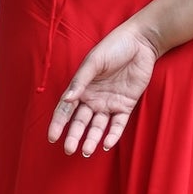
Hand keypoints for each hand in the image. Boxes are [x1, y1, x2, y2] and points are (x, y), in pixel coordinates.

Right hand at [47, 21, 158, 157]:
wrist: (141, 42)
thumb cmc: (114, 46)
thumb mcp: (94, 61)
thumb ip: (81, 80)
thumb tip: (67, 99)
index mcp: (81, 87)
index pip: (66, 109)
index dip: (58, 123)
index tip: (52, 137)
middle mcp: (93, 98)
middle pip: (81, 121)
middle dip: (74, 135)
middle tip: (70, 149)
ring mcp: (109, 103)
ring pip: (98, 126)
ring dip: (92, 138)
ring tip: (87, 151)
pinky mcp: (126, 105)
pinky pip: (118, 124)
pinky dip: (113, 134)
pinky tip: (107, 144)